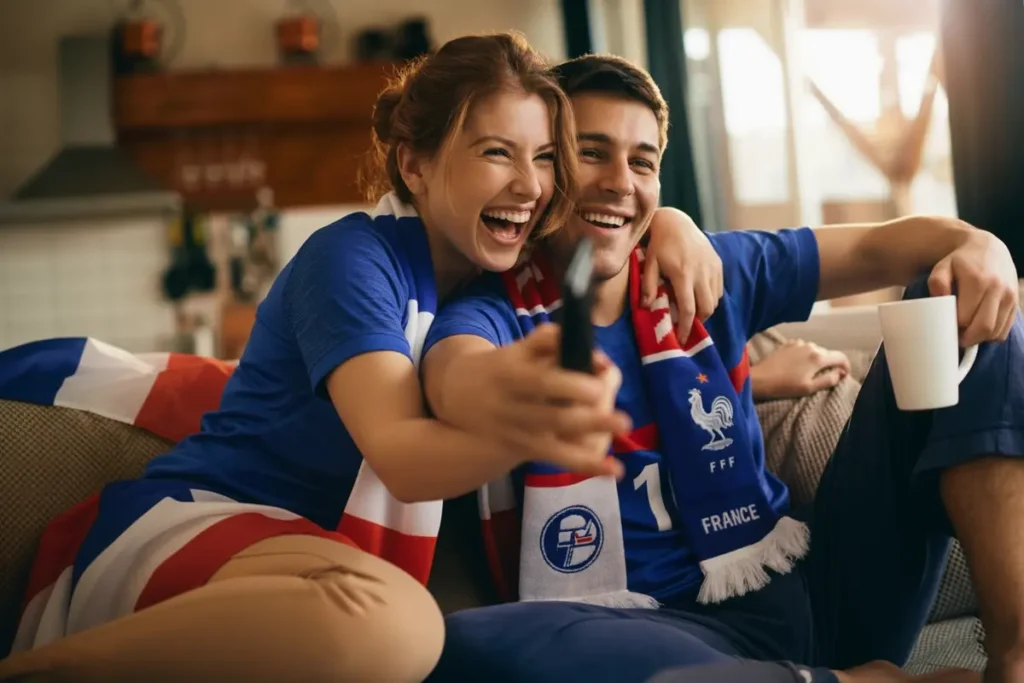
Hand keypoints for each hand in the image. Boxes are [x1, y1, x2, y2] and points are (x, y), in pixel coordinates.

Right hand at [455, 324, 628, 477]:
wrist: (457, 396)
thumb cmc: (501, 366)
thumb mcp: (518, 347)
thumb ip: (553, 342)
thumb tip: (596, 357)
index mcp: (510, 375)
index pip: (542, 382)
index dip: (571, 384)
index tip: (602, 380)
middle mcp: (512, 408)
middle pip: (553, 417)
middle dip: (590, 420)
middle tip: (622, 419)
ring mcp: (517, 433)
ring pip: (556, 444)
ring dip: (591, 448)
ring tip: (622, 441)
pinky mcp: (524, 450)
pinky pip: (558, 459)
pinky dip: (585, 464)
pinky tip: (613, 469)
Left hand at [643, 207, 723, 338]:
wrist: (676, 223)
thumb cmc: (658, 245)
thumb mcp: (649, 264)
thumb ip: (648, 285)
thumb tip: (646, 307)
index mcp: (683, 274)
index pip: (689, 308)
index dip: (686, 327)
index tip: (682, 340)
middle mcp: (701, 272)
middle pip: (707, 308)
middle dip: (698, 322)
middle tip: (687, 327)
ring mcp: (712, 268)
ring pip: (714, 300)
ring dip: (704, 310)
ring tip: (691, 312)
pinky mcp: (718, 264)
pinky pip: (718, 289)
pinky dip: (710, 298)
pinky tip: (698, 297)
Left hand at [750, 339, 850, 399]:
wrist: (760, 378)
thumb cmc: (785, 386)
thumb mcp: (809, 388)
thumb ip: (828, 380)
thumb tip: (840, 374)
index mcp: (818, 358)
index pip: (841, 357)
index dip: (846, 366)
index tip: (843, 376)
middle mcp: (811, 346)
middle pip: (828, 354)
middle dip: (830, 364)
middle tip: (825, 376)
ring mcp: (799, 343)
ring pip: (816, 350)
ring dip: (817, 359)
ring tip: (809, 372)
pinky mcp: (788, 343)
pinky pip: (804, 348)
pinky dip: (805, 355)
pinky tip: (798, 364)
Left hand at [928, 229, 1018, 345]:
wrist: (987, 249)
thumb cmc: (960, 262)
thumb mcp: (943, 266)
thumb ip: (937, 282)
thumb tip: (940, 300)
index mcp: (977, 281)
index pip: (965, 318)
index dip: (954, 327)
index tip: (946, 328)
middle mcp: (998, 289)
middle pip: (984, 328)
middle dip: (968, 339)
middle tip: (956, 337)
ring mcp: (1010, 296)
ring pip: (996, 331)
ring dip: (979, 338)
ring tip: (966, 332)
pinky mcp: (1015, 302)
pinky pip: (1005, 329)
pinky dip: (992, 335)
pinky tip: (979, 328)